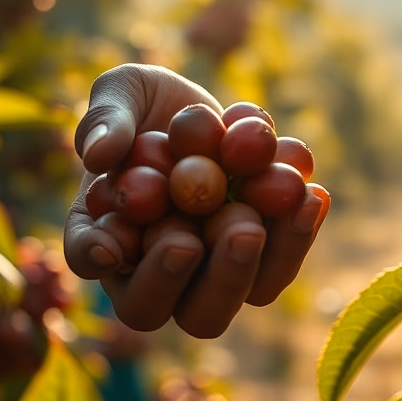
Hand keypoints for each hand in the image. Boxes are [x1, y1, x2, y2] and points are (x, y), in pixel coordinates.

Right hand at [64, 64, 330, 337]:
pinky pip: (278, 266)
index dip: (96, 253)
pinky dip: (297, 232)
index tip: (113, 241)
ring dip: (268, 259)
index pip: (88, 257)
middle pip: (180, 308)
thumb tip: (99, 153)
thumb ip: (106, 119)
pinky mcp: (255, 259)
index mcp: (101, 232)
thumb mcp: (122, 92)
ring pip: (240, 298)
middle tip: (240, 229)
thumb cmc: (145, 104)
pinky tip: (313, 192)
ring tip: (291, 202)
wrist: (198, 113)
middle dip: (215, 276)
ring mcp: (208, 273)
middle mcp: (153, 272)